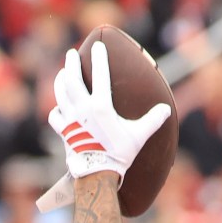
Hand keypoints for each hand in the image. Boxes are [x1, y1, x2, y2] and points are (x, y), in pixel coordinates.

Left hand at [48, 44, 171, 185]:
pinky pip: (55, 116)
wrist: (97, 175)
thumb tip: (166, 110)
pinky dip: (57, 110)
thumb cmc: (119, 155)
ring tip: (62, 74)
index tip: (98, 47)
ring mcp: (70, 120)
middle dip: (70, 63)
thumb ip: (152, 121)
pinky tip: (60, 108)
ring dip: (60, 81)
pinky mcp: (63, 132)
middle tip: (71, 54)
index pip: (100, 75)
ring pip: (60, 94)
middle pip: (72, 79)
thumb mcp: (139, 137)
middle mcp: (83, 109)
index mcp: (101, 107)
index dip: (100, 58)